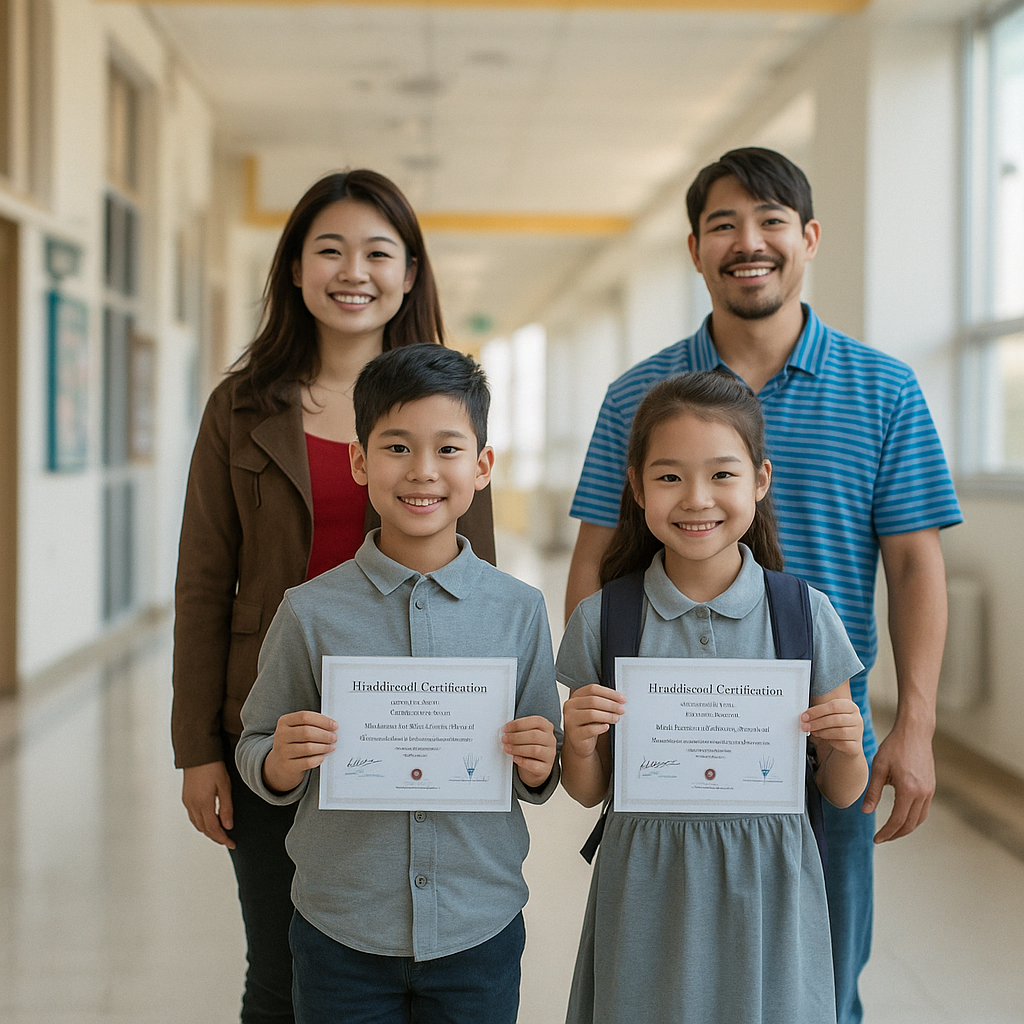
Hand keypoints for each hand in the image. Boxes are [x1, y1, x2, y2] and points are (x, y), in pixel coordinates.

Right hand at [182, 761, 234, 848]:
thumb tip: (228, 826)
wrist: (197, 754)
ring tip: (221, 833)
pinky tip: (210, 820)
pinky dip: (202, 823)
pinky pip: (193, 817)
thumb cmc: (214, 767)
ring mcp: (187, 802)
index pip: (213, 829)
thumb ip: (226, 808)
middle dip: (216, 837)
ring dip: (209, 831)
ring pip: (197, 824)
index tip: (232, 844)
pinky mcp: (186, 798)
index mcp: (203, 804)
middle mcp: (192, 806)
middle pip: (204, 829)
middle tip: (228, 840)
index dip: (223, 838)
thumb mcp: (225, 787)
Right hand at [263, 711, 337, 793]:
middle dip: (325, 735)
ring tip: (330, 747)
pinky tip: (322, 756)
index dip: (322, 720)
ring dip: (324, 747)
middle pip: (307, 732)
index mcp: (284, 722)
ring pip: (308, 748)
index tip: (334, 725)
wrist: (280, 764)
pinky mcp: (287, 766)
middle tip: (334, 737)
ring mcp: (282, 751)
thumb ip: (311, 724)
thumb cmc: (294, 743)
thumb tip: (331, 725)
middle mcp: (281, 735)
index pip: (305, 716)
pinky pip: (307, 762)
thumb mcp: (297, 729)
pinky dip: (318, 758)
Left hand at [501, 716, 556, 788]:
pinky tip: (515, 758)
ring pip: (535, 750)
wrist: (536, 768)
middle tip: (504, 739)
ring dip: (517, 749)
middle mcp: (550, 740)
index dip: (519, 724)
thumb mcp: (527, 735)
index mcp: (546, 728)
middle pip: (535, 735)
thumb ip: (519, 731)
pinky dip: (522, 762)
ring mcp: (549, 755)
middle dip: (516, 737)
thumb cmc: (530, 747)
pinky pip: (534, 765)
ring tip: (507, 748)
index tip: (506, 728)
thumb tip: (506, 731)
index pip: (536, 721)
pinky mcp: (545, 768)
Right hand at [562, 684, 625, 758]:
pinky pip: (590, 729)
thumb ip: (603, 702)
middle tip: (621, 710)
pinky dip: (601, 727)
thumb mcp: (594, 709)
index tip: (622, 699)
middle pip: (593, 701)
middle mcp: (570, 706)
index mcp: (576, 696)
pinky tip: (606, 727)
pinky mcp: (574, 734)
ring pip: (591, 714)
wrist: (580, 742)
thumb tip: (620, 700)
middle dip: (611, 705)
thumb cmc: (588, 724)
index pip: (593, 689)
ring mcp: (570, 720)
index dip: (609, 693)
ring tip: (616, 718)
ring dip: (607, 716)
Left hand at [800, 698, 863, 758]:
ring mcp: (858, 732)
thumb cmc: (834, 724)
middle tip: (805, 726)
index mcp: (850, 706)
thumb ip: (819, 712)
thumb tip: (804, 716)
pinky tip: (823, 739)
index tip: (804, 716)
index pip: (834, 705)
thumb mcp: (829, 714)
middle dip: (817, 723)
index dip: (817, 711)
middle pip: (836, 719)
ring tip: (813, 732)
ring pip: (840, 732)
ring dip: (823, 732)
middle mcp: (857, 719)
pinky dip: (831, 741)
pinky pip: (843, 743)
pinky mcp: (856, 746)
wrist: (847, 742)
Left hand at [862, 720, 934, 842]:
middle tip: (881, 839)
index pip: (897, 820)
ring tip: (890, 832)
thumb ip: (873, 791)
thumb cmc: (893, 747)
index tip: (876, 839)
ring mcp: (930, 791)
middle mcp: (923, 794)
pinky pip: (923, 810)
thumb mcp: (878, 768)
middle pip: (910, 824)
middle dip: (895, 834)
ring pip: (919, 820)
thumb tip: (865, 812)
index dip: (886, 833)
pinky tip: (901, 817)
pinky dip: (913, 819)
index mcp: (908, 790)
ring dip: (905, 829)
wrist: (914, 733)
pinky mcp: (931, 787)